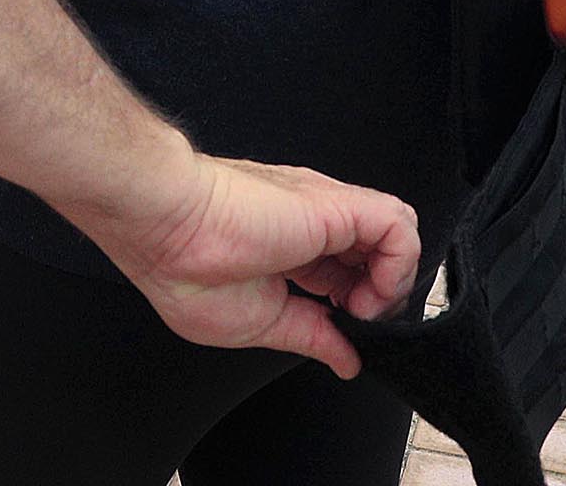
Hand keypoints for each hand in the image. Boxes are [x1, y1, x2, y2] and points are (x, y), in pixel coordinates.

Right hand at [97, 157, 421, 379]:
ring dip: (393, 281)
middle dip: (380, 295)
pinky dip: (398, 267)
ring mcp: (325, 210)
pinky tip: (365, 296)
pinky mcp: (335, 204)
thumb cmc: (186, 267)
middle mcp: (311, 222)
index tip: (341, 330)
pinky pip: (399, 227)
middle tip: (354, 322)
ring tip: (360, 309)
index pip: (347, 271)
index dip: (357, 305)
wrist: (166, 226)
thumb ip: (310, 335)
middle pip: (376, 252)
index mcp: (287, 244)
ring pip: (397, 233)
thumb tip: (345, 360)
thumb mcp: (260, 322)